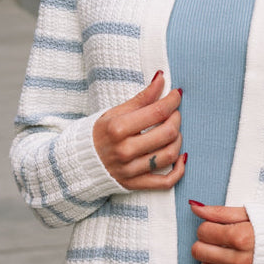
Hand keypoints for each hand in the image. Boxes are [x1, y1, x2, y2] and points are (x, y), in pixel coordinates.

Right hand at [92, 72, 185, 190]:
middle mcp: (124, 150)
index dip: (172, 101)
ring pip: (169, 155)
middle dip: (176, 119)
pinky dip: (179, 171)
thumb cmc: (101, 133)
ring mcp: (130, 170)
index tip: (177, 94)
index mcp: (117, 128)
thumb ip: (141, 97)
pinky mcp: (134, 184)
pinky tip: (181, 158)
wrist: (81, 161)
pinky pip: (165, 182)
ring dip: (178, 140)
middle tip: (174, 113)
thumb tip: (161, 78)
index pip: (157, 112)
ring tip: (174, 132)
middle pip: (166, 133)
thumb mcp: (115, 112)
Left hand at [190, 202, 254, 263]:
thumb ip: (222, 212)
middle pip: (200, 252)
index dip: (207, 226)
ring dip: (206, 263)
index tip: (216, 227)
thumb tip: (195, 208)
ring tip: (218, 256)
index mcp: (242, 237)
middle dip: (203, 243)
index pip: (204, 231)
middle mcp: (241, 259)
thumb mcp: (253, 214)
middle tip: (215, 240)